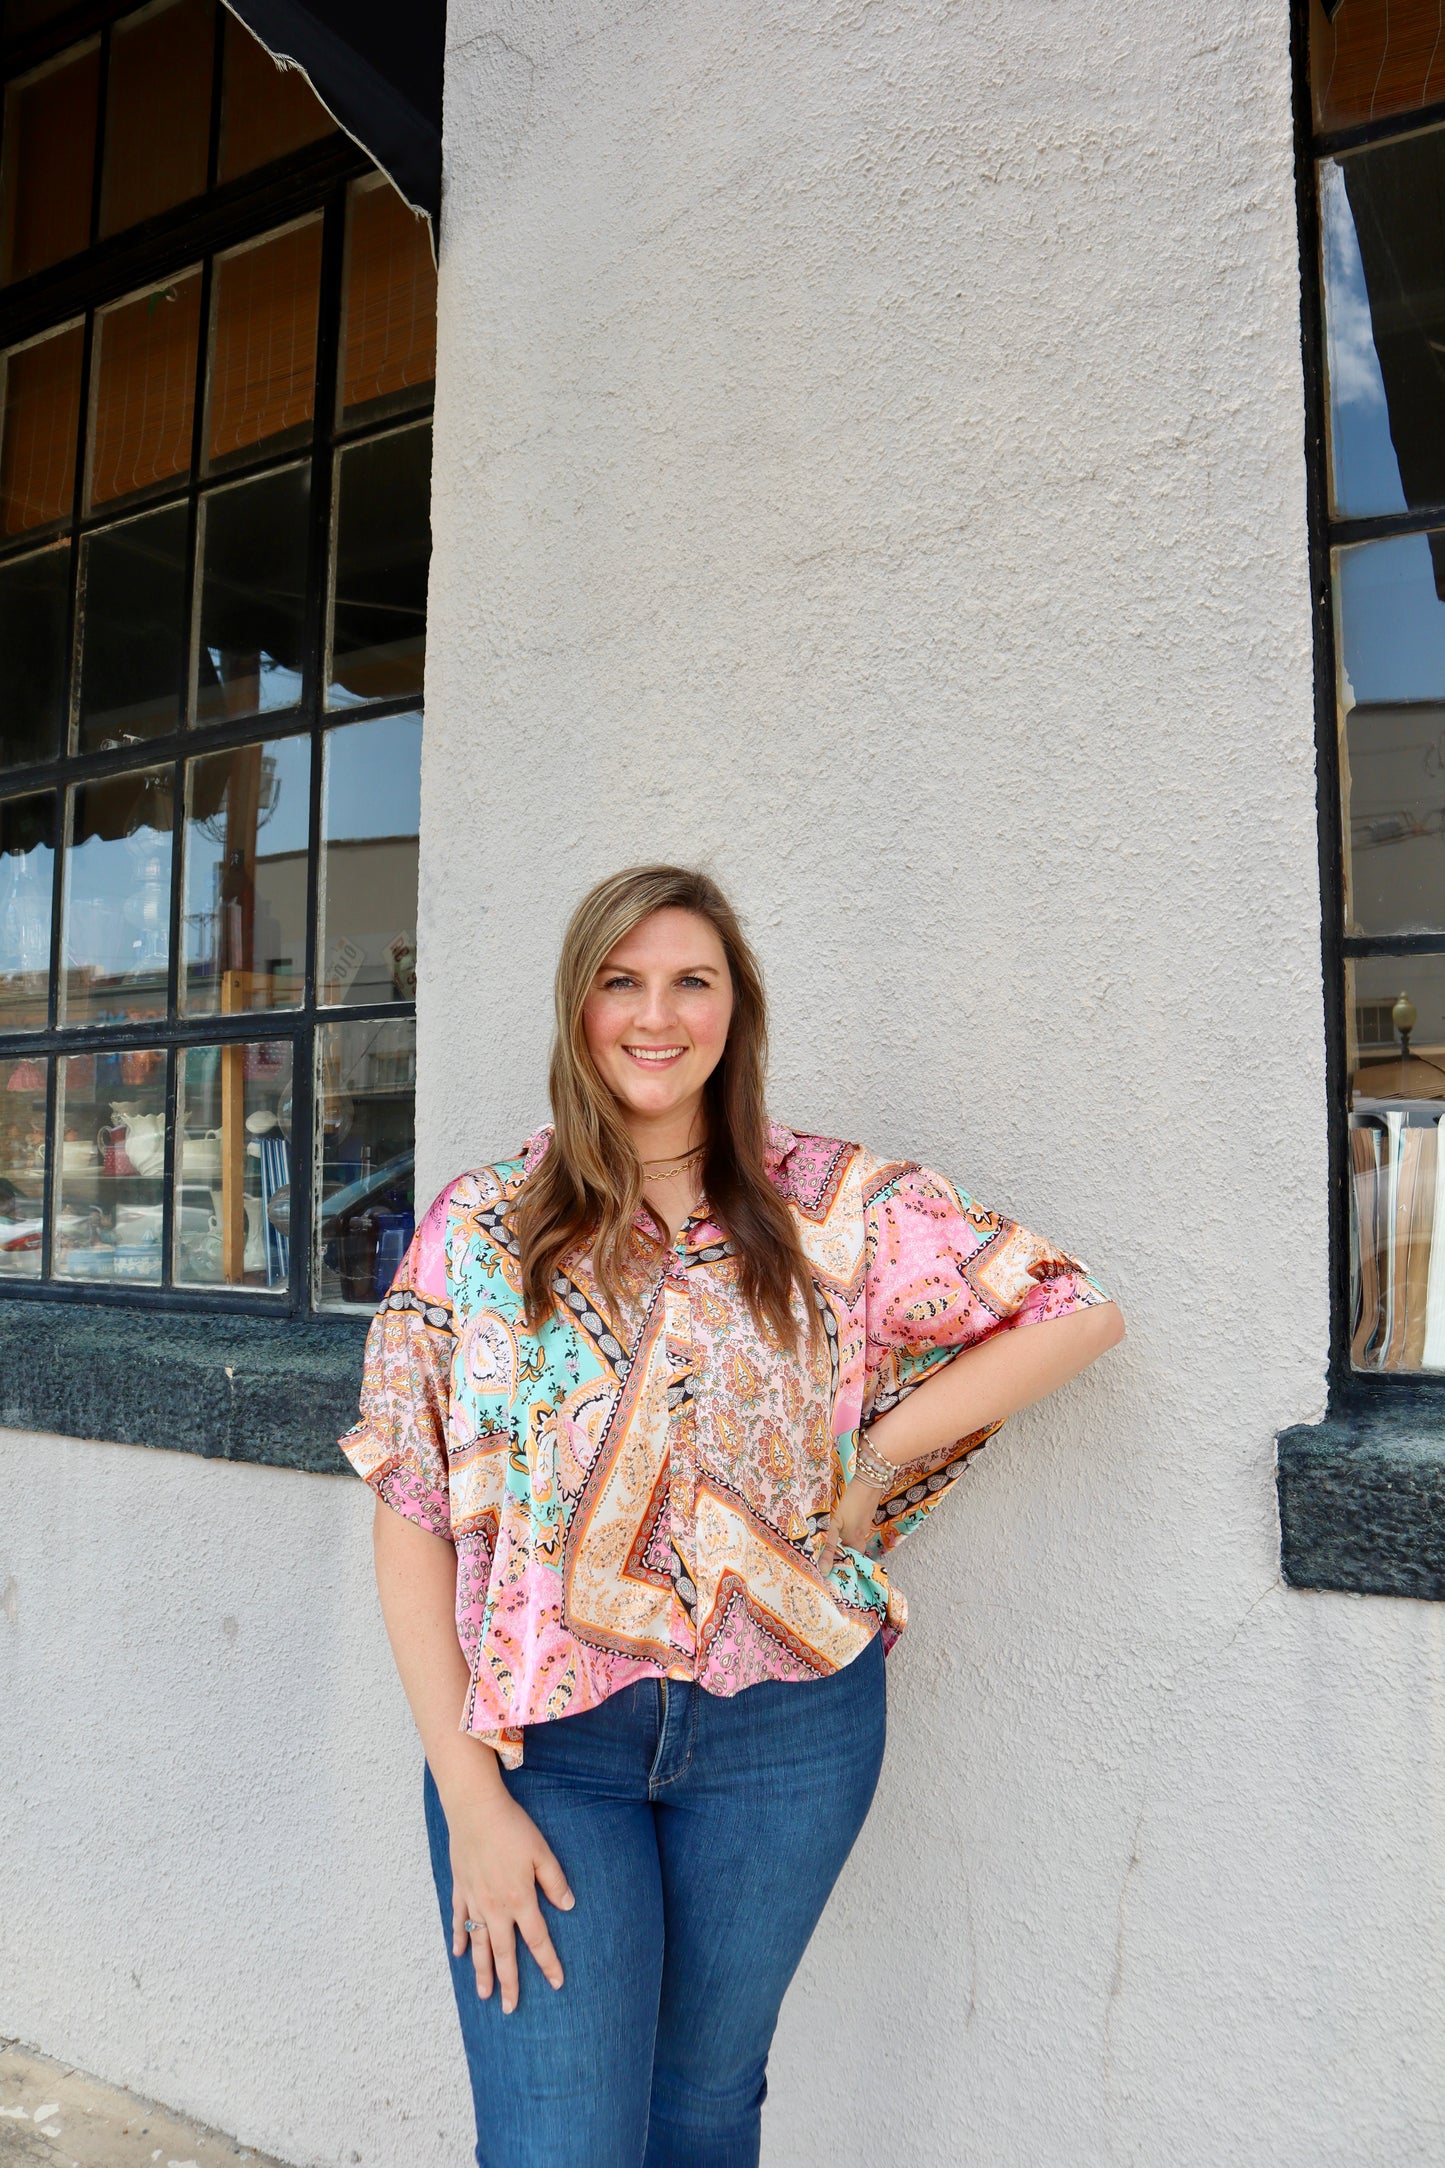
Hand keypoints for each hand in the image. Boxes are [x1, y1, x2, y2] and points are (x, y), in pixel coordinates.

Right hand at [443, 1775, 574, 2012]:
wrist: (475, 1810)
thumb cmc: (512, 1828)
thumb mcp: (542, 1853)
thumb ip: (555, 1882)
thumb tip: (568, 1906)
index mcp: (520, 1900)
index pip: (537, 1940)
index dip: (548, 1963)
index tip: (557, 1983)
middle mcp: (495, 1908)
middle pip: (504, 1954)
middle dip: (509, 1983)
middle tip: (510, 2008)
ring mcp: (474, 1900)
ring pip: (479, 1944)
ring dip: (481, 1971)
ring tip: (484, 1995)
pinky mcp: (460, 1889)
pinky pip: (458, 1920)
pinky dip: (459, 1938)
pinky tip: (459, 1954)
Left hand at [816, 1475, 885, 1576]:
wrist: (868, 1478)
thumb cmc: (848, 1502)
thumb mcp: (833, 1524)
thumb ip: (828, 1546)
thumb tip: (824, 1570)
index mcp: (856, 1541)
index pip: (850, 1560)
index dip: (840, 1563)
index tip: (827, 1563)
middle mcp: (862, 1533)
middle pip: (851, 1547)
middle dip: (839, 1547)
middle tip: (824, 1546)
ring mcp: (865, 1520)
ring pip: (852, 1533)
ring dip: (842, 1533)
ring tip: (827, 1530)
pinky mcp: (865, 1509)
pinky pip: (855, 1521)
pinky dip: (847, 1521)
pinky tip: (839, 1515)